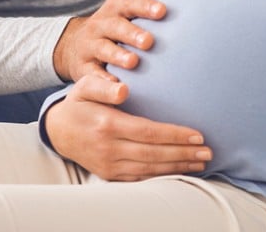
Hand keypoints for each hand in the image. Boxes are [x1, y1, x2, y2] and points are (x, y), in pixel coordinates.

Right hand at [45, 74, 211, 180]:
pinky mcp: (110, 175)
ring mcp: (109, 165)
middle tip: (208, 152)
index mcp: (107, 125)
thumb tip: (124, 90)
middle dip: (183, 153)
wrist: (57, 131)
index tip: (197, 135)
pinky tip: (180, 171)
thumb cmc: (77, 104)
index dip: (174, 135)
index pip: (148, 132)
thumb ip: (103, 86)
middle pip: (153, 153)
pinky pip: (140, 179)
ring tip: (201, 162)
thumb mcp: (83, 87)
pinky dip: (162, 176)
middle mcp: (109, 149)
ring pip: (149, 169)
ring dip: (177, 166)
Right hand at [51, 0, 190, 81]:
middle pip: (116, 26)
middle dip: (131, 33)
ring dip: (117, 56)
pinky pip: (91, 76)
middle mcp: (102, 24)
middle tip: (149, 41)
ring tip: (133, 63)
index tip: (162, 11)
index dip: (146, 6)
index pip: (131, 2)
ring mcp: (91, 46)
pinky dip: (102, 81)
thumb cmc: (118, 20)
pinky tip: (115, 87)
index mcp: (117, 6)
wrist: (77, 46)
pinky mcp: (83, 69)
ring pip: (103, 49)